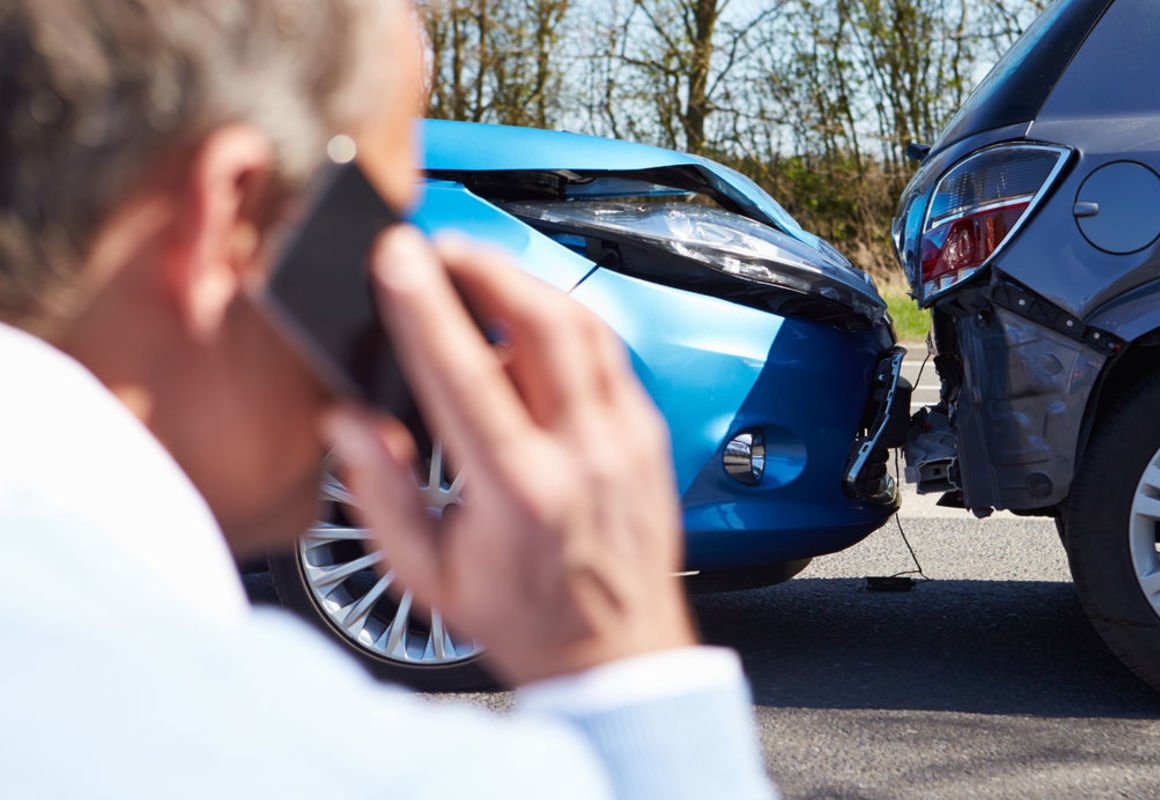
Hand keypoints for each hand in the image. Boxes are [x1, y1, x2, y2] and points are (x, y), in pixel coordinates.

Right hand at [324, 226, 695, 686]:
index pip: (466, 372)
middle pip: (543, 322)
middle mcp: (584, 454)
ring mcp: (626, 439)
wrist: (618, 655)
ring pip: (585, 326)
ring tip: (478, 272)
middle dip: (485, 265)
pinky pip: (608, 353)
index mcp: (520, 491)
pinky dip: (564, 323)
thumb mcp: (428, 574)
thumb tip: (347, 421)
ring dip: (526, 284)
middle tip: (439, 248)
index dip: (425, 305)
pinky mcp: (649, 434)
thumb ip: (380, 493)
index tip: (396, 256)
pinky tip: (529, 324)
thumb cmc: (524, 618)